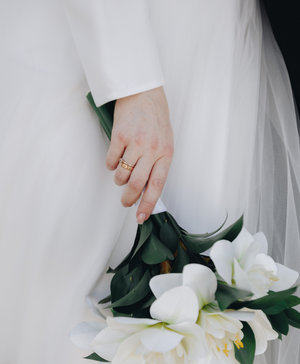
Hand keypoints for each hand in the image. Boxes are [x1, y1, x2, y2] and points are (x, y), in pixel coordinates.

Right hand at [106, 87, 173, 223]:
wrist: (143, 92)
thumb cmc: (155, 119)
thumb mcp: (164, 143)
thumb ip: (157, 165)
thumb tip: (146, 189)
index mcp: (166, 154)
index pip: (157, 186)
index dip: (147, 205)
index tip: (140, 217)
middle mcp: (152, 150)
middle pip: (136, 185)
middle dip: (128, 199)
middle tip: (125, 202)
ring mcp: (136, 143)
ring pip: (122, 175)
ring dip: (119, 179)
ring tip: (121, 173)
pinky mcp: (120, 136)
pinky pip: (111, 161)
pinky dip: (110, 165)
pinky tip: (114, 160)